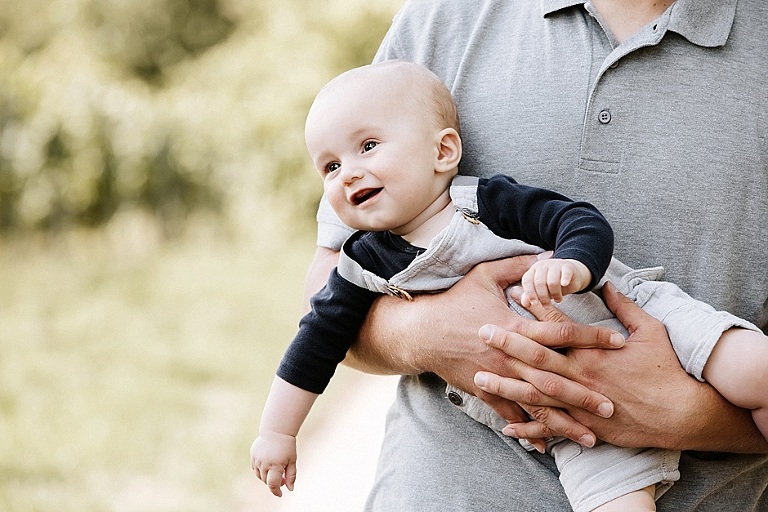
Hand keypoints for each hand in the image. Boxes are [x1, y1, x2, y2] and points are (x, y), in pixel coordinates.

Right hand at [250, 432, 296, 496]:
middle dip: (274, 482)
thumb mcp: (292, 461)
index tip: (280, 494)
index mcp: (275, 465)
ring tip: (276, 470)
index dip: (276, 492)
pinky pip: (255, 468)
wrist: (277, 431)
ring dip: (267, 477)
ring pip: (259, 475)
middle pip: (266, 481)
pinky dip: (261, 470)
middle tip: (283, 478)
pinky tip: (268, 464)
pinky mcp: (253, 455)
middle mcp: (264, 463)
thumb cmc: (287, 446)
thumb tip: (290, 489)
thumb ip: (291, 476)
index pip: (273, 485)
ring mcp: (257, 459)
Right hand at [359, 256, 622, 434]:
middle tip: (612, 406)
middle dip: (584, 393)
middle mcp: (509, 356)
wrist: (421, 332)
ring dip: (563, 421)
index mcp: (513, 327)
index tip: (619, 342)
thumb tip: (548, 255)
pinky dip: (528, 430)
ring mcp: (497, 377)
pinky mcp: (484, 391)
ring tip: (590, 438)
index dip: (590, 337)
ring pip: (536, 403)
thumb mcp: (485, 275)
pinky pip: (510, 414)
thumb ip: (519, 267)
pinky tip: (548, 446)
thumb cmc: (455, 301)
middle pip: (553, 377)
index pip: (560, 333)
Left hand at [477, 282, 756, 450]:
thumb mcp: (651, 331)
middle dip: (508, 343)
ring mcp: (581, 402)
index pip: (559, 324)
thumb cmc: (668, 370)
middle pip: (537, 356)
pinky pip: (552, 427)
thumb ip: (626, 307)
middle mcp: (582, 375)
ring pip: (536, 393)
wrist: (683, 413)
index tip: (516, 293)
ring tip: (480, 377)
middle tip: (482, 331)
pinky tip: (507, 427)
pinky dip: (530, 429)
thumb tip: (608, 284)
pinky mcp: (586, 426)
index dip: (536, 307)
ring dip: (506, 385)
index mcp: (593, 351)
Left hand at [520, 257, 590, 306]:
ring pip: (552, 282)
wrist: (571, 274)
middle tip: (547, 306)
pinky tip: (564, 285)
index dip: (530, 293)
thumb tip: (524, 304)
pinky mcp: (568, 266)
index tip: (535, 303)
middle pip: (539, 283)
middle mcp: (542, 265)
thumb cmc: (552, 284)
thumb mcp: (540, 290)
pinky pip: (565, 273)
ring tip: (558, 299)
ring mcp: (555, 265)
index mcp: (533, 270)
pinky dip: (564, 280)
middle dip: (543, 297)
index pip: (527, 281)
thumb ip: (531, 296)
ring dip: (555, 294)